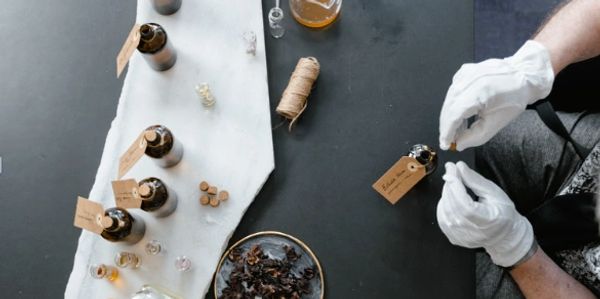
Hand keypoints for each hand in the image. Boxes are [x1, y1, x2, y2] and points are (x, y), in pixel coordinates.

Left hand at [436, 161, 533, 266]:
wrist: (504, 234)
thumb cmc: (503, 213)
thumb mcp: (494, 193)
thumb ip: (475, 180)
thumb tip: (460, 167)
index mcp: (487, 221)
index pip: (463, 203)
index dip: (455, 184)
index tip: (452, 168)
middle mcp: (471, 232)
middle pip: (452, 205)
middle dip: (449, 184)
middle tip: (451, 170)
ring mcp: (461, 237)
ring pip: (444, 210)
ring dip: (446, 193)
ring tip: (454, 183)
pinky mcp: (454, 238)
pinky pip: (442, 218)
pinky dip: (444, 204)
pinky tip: (450, 197)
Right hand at [439, 40, 554, 150]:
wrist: (523, 76)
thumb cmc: (514, 98)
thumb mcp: (496, 123)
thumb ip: (475, 137)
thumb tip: (459, 144)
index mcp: (479, 92)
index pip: (454, 115)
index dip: (447, 131)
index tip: (445, 144)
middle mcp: (469, 80)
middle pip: (449, 108)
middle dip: (447, 126)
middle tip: (449, 140)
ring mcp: (465, 74)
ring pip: (448, 100)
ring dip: (449, 116)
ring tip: (457, 129)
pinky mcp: (464, 72)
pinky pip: (452, 91)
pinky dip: (453, 104)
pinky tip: (461, 112)